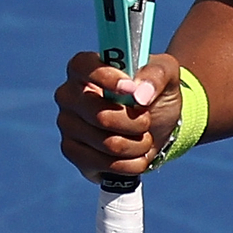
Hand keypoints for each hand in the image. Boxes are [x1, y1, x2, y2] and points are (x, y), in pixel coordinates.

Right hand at [56, 49, 183, 185]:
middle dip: (135, 122)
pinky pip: (106, 164)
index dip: (106, 78)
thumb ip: (156, 74)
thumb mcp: (165, 74)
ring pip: (108, 144)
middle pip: (100, 116)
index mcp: (84, 68)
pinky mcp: (72, 152)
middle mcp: (69, 95)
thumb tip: (141, 94)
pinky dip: (132, 163)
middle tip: (147, 119)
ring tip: (145, 136)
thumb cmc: (154, 92)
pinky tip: (136, 154)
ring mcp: (67, 125)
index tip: (131, 89)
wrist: (156, 125)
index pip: (82, 67)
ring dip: (138, 144)